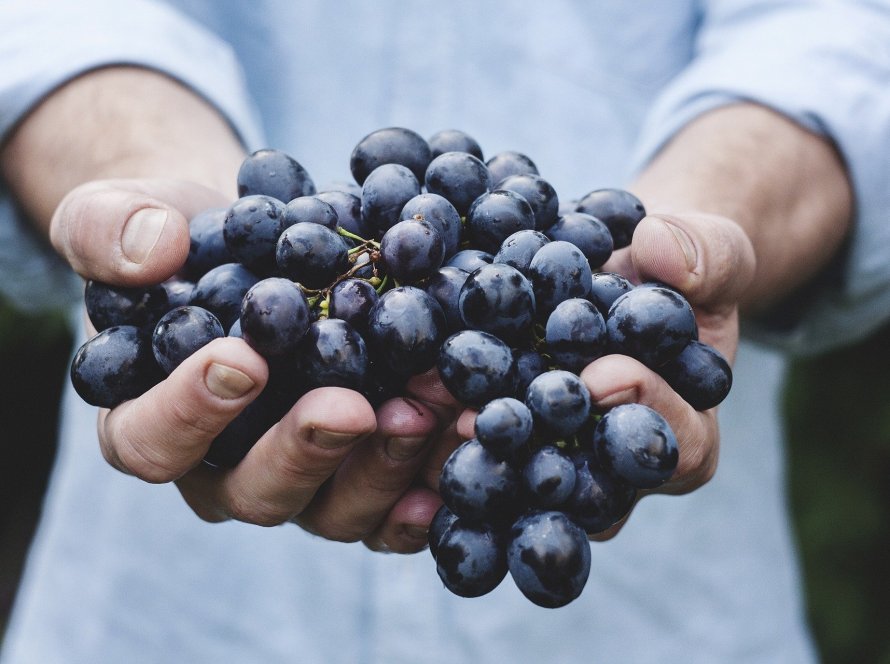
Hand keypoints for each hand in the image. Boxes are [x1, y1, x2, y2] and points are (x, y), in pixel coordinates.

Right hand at [53, 178, 449, 551]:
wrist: (258, 248)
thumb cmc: (182, 240)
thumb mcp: (123, 214)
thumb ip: (109, 229)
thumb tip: (152, 250)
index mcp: (151, 422)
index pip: (151, 441)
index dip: (189, 412)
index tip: (241, 359)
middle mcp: (225, 469)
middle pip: (256, 491)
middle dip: (306, 450)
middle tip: (351, 407)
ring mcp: (302, 480)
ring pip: (336, 508)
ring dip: (385, 466)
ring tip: (429, 409)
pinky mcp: (361, 475)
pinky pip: (395, 506)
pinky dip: (432, 484)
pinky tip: (467, 446)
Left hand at [444, 211, 755, 539]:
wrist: (624, 274)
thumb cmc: (677, 271)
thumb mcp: (711, 251)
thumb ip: (706, 253)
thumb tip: (661, 249)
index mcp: (683, 435)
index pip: (676, 446)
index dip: (645, 411)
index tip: (604, 374)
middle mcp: (614, 468)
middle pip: (585, 483)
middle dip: (539, 448)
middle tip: (491, 419)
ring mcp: (556, 460)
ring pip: (519, 477)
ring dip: (473, 447)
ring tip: (431, 408)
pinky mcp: (506, 440)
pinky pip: (476, 445)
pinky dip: (438, 422)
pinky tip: (402, 396)